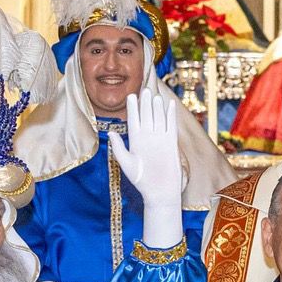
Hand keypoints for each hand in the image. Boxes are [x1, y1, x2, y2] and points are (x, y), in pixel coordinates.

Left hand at [109, 90, 186, 226]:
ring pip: (158, 118)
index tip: (130, 96)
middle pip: (146, 116)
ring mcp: (160, 139)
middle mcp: (148, 137)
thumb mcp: (127, 164)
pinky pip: (171, 125)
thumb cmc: (141, 181)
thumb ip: (119, 148)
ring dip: (156, 106)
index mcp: (135, 141)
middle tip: (143, 89)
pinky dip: (171, 115)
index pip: (134, 120)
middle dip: (144, 103)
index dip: (132, 108)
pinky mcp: (171, 143)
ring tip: (153, 94)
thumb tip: (110, 133)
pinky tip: (170, 104)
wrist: (160, 191)